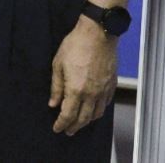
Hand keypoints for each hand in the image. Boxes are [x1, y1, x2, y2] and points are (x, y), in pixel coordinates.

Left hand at [49, 17, 119, 134]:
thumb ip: (56, 87)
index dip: (61, 124)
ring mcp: (103, 90)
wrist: (98, 34)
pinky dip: (98, 111)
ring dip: (87, 121)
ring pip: (96, 114)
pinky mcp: (111, 84)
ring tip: (80, 123)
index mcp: (76, 90)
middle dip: (74, 127)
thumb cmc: (76, 45)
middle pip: (83, 118)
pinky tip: (94, 110)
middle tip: (68, 131)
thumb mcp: (58, 65)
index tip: (57, 128)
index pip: (68, 114)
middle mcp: (91, 94)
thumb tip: (53, 103)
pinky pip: (105, 104)